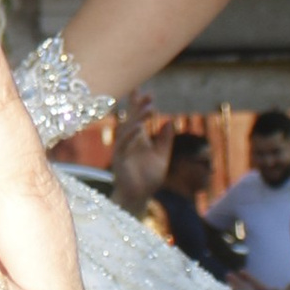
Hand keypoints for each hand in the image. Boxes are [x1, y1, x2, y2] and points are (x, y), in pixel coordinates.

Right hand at [106, 91, 172, 216]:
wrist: (138, 197)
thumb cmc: (149, 178)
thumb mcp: (162, 156)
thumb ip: (165, 140)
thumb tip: (170, 122)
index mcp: (139, 139)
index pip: (139, 118)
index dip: (141, 105)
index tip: (148, 92)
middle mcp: (129, 141)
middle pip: (132, 119)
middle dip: (139, 106)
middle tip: (149, 95)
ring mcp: (123, 149)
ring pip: (128, 129)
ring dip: (138, 118)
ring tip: (150, 109)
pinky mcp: (119, 159)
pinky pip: (124, 144)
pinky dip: (131, 135)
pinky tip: (140, 128)